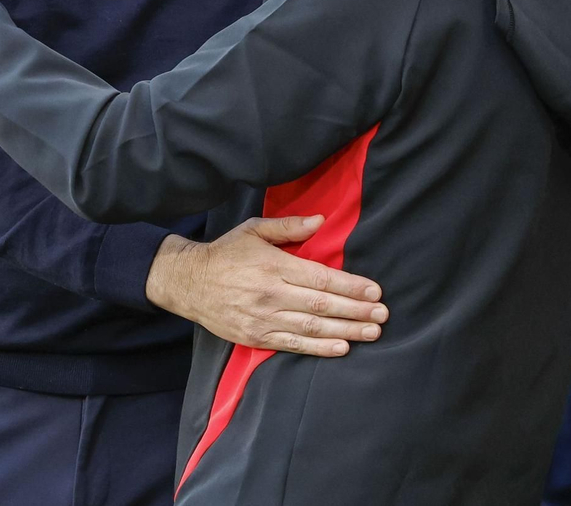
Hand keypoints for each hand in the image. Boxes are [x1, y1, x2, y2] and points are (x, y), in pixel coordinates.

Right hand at [146, 218, 387, 357]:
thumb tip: (321, 221)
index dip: (350, 286)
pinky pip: (292, 345)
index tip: (375, 290)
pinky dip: (319, 349)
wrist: (188, 282)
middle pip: (322, 305)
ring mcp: (263, 318)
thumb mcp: (254, 229)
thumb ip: (289, 227)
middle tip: (383, 314)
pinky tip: (341, 348)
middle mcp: (271, 293)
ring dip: (346, 331)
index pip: (321, 277)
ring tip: (372, 332)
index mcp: (274, 265)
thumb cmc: (226, 253)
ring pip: (312, 328)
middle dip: (356, 310)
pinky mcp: (255, 337)